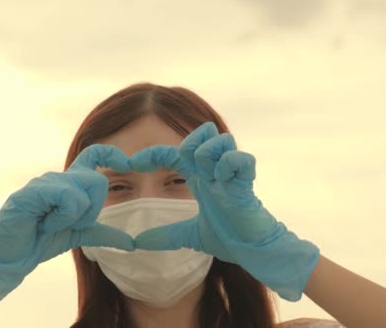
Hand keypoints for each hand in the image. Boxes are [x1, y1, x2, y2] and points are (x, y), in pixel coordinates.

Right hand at [0, 144, 134, 304]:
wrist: (8, 257)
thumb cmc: (38, 241)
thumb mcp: (77, 236)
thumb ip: (102, 234)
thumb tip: (132, 243)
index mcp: (70, 184)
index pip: (94, 154)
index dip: (113, 153)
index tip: (127, 163)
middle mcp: (59, 178)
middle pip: (98, 180)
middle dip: (92, 210)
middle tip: (70, 224)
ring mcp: (45, 182)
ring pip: (83, 191)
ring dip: (73, 217)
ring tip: (51, 225)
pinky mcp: (34, 191)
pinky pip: (67, 198)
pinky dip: (62, 217)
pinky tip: (44, 224)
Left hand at [131, 122, 319, 300]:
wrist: (253, 251)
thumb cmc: (228, 237)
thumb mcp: (188, 235)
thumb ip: (165, 235)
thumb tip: (137, 243)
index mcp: (200, 179)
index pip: (174, 152)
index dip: (152, 154)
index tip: (133, 164)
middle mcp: (214, 171)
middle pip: (202, 133)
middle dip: (190, 146)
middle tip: (190, 172)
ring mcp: (231, 174)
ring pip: (219, 139)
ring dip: (208, 155)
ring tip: (210, 178)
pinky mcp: (246, 183)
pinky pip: (238, 158)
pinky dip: (229, 165)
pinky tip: (224, 181)